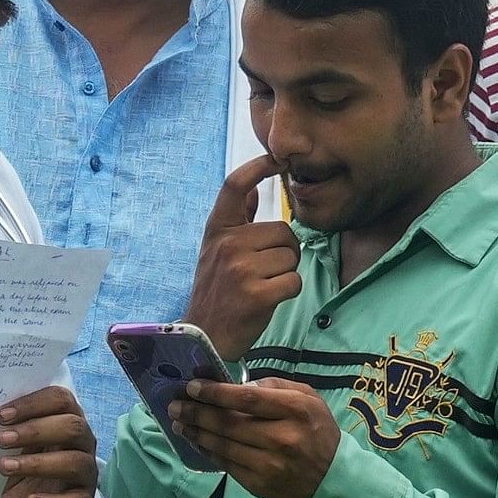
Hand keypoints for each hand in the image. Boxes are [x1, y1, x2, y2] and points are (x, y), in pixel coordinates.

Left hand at [0, 385, 98, 497]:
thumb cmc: (21, 468)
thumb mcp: (15, 446)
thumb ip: (12, 428)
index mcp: (68, 418)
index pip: (61, 400)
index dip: (33, 404)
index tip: (1, 416)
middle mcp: (83, 442)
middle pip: (73, 427)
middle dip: (35, 430)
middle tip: (1, 439)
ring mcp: (86, 473)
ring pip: (75, 462)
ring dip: (38, 463)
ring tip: (4, 467)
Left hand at [176, 377, 339, 497]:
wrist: (332, 481)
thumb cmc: (318, 433)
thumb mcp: (309, 399)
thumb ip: (276, 386)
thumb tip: (239, 384)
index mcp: (295, 410)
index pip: (246, 398)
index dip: (215, 392)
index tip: (192, 386)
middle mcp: (281, 437)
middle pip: (228, 423)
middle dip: (196, 412)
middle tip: (175, 405)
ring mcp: (269, 464)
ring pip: (222, 445)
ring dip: (196, 433)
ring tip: (178, 423)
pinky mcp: (259, 484)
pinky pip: (226, 464)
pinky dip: (208, 451)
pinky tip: (196, 441)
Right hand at [185, 155, 301, 358]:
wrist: (203, 337)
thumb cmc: (217, 292)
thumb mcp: (216, 250)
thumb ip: (238, 221)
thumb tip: (255, 192)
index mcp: (217, 229)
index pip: (235, 185)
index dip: (258, 166)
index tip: (277, 159)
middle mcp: (227, 243)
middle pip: (284, 231)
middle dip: (284, 250)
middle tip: (264, 271)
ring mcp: (241, 268)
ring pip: (292, 256)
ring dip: (286, 272)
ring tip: (263, 286)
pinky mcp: (257, 294)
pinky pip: (294, 280)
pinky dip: (288, 291)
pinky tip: (269, 300)